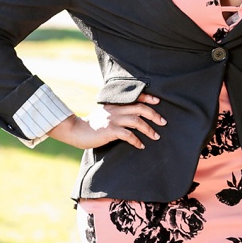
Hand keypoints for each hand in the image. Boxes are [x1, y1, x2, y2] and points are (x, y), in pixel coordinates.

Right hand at [50, 94, 165, 149]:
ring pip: (136, 121)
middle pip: (140, 108)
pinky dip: (136, 140)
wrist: (77, 131)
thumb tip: (133, 115)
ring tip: (156, 136)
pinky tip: (141, 145)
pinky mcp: (110, 130)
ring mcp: (113, 119)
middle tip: (163, 122)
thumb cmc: (93, 124)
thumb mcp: (105, 113)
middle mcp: (116, 109)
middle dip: (154, 115)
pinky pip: (128, 135)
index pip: (134, 97)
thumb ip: (117, 111)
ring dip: (148, 129)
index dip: (147, 98)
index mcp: (115, 104)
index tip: (158, 101)